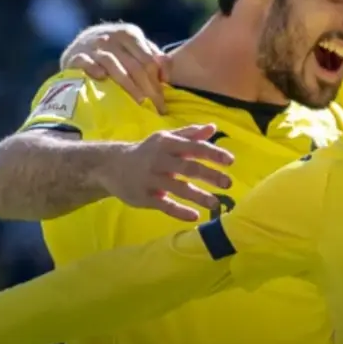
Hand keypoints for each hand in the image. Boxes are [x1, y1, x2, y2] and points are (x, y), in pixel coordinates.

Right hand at [62, 22, 168, 113]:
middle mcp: (111, 36)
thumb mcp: (135, 48)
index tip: (162, 102)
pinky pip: (86, 62)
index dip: (157, 83)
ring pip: (113, 65)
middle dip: (148, 89)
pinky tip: (102, 79)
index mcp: (129, 33)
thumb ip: (153, 58)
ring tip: (138, 102)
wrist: (80, 45)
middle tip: (155, 108)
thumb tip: (167, 76)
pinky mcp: (75, 54)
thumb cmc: (115, 51)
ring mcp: (92, 45)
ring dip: (128, 85)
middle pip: (134, 65)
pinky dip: (94, 69)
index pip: (148, 60)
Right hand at [96, 123, 234, 221]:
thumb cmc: (148, 152)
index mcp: (167, 143)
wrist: (111, 166)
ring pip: (177, 188)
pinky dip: (179, 211)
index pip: (194, 147)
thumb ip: (190, 134)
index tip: (231, 161)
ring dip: (198, 196)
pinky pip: (163, 205)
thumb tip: (213, 127)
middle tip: (228, 183)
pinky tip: (194, 216)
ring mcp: (150, 179)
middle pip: (188, 167)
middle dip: (209, 175)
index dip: (213, 154)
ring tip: (215, 203)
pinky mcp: (143, 196)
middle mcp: (159, 159)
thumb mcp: (166, 139)